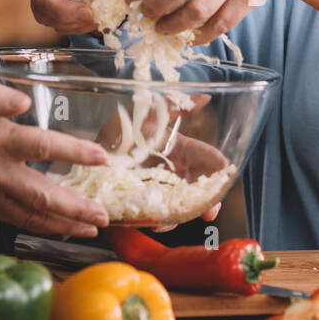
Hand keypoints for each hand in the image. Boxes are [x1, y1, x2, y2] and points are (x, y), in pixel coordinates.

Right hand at [0, 75, 110, 236]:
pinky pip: (13, 218)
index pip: (40, 146)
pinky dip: (39, 226)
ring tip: (91, 228)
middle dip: (75, 207)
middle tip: (104, 215)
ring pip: (29, 214)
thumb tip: (23, 101)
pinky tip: (61, 229)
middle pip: (40, 194)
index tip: (101, 157)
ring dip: (63, 224)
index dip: (73, 153)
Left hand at [92, 93, 226, 232]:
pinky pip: (156, 213)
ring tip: (171, 221)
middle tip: (209, 212)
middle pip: (198, 188)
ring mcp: (159, 186)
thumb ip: (175, 105)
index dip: (217, 167)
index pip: (206, 159)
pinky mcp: (142, 200)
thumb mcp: (148, 111)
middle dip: (207, 202)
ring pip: (179, 205)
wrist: (96, 144)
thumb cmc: (124, 125)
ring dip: (179, 216)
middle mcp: (173, 170)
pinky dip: (158, 220)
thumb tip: (206, 97)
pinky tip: (154, 222)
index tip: (223, 174)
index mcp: (180, 149)